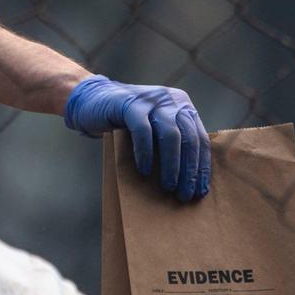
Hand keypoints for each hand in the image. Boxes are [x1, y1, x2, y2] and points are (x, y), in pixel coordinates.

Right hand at [63, 75, 210, 201]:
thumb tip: (188, 181)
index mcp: (183, 106)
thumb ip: (173, 143)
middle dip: (189, 170)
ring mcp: (152, 100)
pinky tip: (145, 171)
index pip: (200, 139)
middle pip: (189, 138)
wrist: (92, 100)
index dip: (201, 167)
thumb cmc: (127, 123)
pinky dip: (146, 153)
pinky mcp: (131, 104)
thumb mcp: (155, 128)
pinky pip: (143, 131)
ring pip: (171, 135)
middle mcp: (172, 100)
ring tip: (169, 186)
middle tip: (185, 194)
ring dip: (172, 165)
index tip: (200, 191)